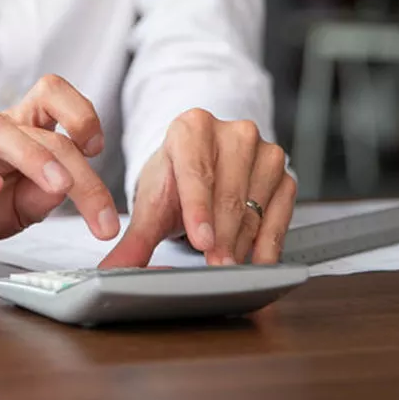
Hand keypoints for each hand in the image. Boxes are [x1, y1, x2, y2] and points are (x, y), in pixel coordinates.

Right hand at [0, 75, 119, 249]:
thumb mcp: (17, 212)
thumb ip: (42, 201)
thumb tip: (66, 189)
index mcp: (21, 134)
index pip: (53, 98)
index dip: (81, 113)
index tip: (97, 149)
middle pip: (43, 132)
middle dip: (79, 172)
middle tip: (100, 215)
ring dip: (34, 157)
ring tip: (57, 185)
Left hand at [100, 109, 295, 266]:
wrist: (201, 171)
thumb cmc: (175, 182)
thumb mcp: (151, 206)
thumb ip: (134, 239)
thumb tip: (113, 271)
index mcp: (192, 128)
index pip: (196, 171)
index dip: (199, 208)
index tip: (201, 240)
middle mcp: (233, 133)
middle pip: (229, 193)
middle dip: (222, 236)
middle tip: (216, 266)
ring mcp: (264, 152)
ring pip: (255, 207)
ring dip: (242, 243)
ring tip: (226, 264)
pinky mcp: (285, 175)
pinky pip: (281, 215)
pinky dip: (268, 243)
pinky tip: (257, 262)